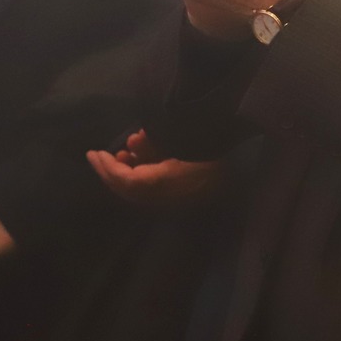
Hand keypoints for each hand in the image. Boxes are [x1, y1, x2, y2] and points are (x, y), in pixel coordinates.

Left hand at [87, 128, 221, 207]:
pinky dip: (140, 179)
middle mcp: (165, 196)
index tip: (95, 152)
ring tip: (121, 155)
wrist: (246, 170)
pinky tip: (140, 163)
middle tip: (97, 156)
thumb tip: (133, 142)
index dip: (107, 168)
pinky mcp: (181, 199)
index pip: (126, 180)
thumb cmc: (214, 150)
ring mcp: (174, 200)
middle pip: (128, 191)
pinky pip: (152, 193)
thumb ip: (155, 142)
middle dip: (109, 173)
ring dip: (125, 175)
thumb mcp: (183, 139)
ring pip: (139, 193)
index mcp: (164, 182)